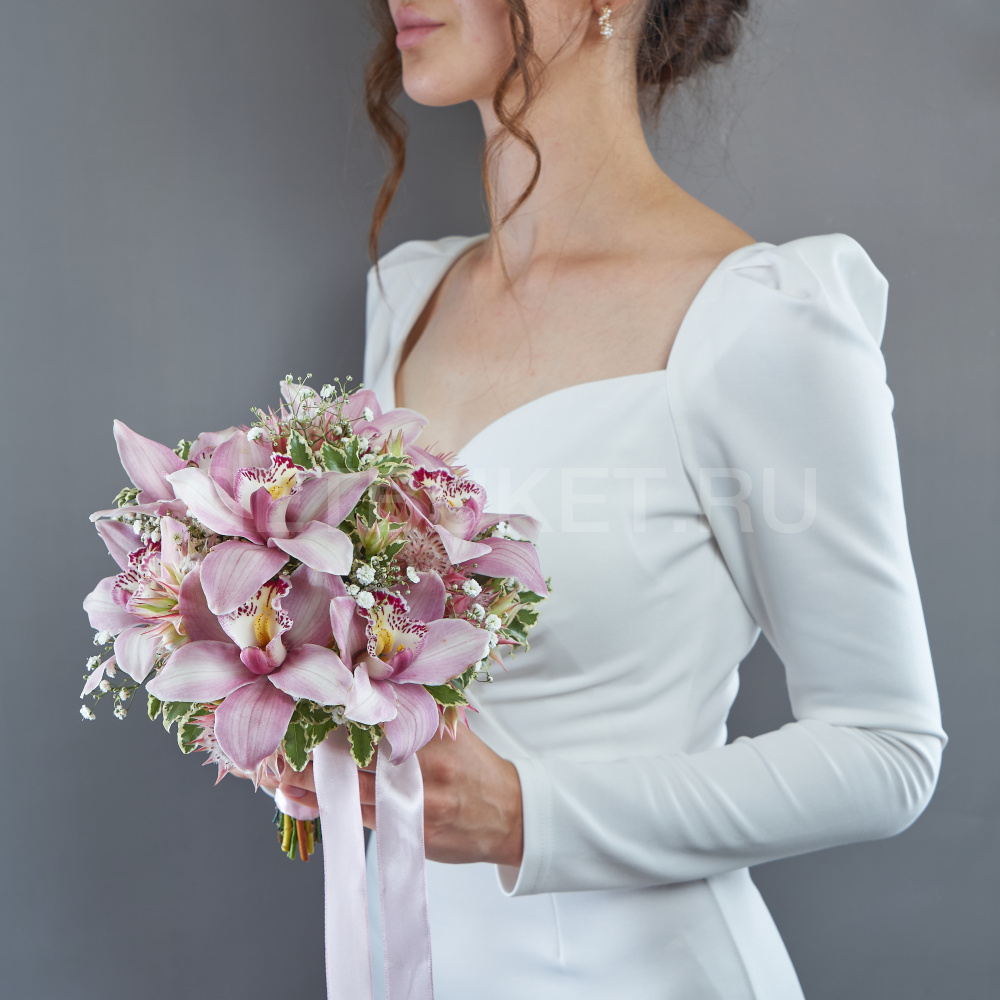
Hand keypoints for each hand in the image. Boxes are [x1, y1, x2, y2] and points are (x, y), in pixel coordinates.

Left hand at [234, 725, 523, 867]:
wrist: (510, 817)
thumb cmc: (478, 769)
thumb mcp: (455, 731)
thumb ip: (420, 710)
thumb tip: (376, 682)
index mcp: (429, 738)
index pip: (372, 724)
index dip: (334, 720)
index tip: (304, 712)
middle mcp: (419, 771)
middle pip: (354, 760)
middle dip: (313, 756)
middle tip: (275, 749)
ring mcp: (412, 806)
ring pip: (349, 793)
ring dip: (310, 786)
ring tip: (277, 776)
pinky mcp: (407, 835)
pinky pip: (358, 820)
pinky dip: (326, 809)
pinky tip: (299, 802)